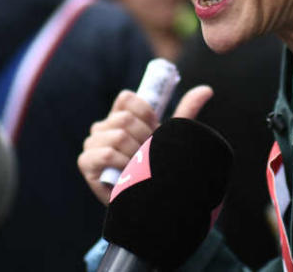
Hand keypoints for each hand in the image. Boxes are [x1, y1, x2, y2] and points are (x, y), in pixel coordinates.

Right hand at [77, 84, 213, 204]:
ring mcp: (91, 143)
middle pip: (125, 118)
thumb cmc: (158, 166)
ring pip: (118, 135)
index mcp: (119, 116)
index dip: (146, 113)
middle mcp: (102, 127)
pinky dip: (124, 163)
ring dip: (136, 154)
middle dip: (145, 138)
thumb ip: (186, 112)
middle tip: (149, 156)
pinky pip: (108, 154)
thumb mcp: (172, 137)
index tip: (156, 130)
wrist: (148, 202)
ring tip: (139, 167)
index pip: (127, 98)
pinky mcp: (85, 162)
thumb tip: (207, 89)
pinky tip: (128, 173)